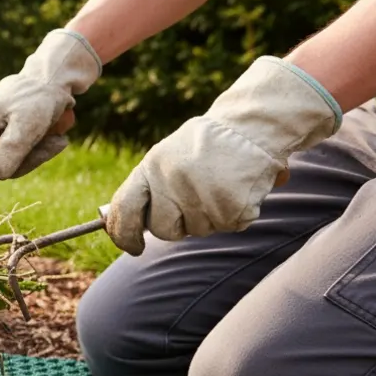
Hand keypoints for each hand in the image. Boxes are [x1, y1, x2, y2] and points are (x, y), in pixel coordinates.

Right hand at [0, 29, 101, 196]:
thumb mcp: (27, 125)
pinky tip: (54, 137)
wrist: (56, 74)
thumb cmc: (40, 97)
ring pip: (10, 156)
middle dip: (21, 163)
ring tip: (56, 140)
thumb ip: (10, 150)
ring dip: (35, 154)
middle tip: (48, 149)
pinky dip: (39, 147)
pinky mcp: (13, 126)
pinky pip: (22, 148)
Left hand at [106, 56, 341, 254]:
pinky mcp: (232, 211)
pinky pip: (226, 227)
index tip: (132, 247)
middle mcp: (173, 185)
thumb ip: (149, 187)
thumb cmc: (205, 144)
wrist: (251, 128)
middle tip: (191, 204)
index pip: (125, 209)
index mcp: (151, 168)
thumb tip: (127, 224)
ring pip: (198, 230)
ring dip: (206, 217)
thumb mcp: (166, 156)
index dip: (123, 234)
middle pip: (162, 230)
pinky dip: (232, 214)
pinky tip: (235, 189)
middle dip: (174, 225)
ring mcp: (203, 200)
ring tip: (217, 185)